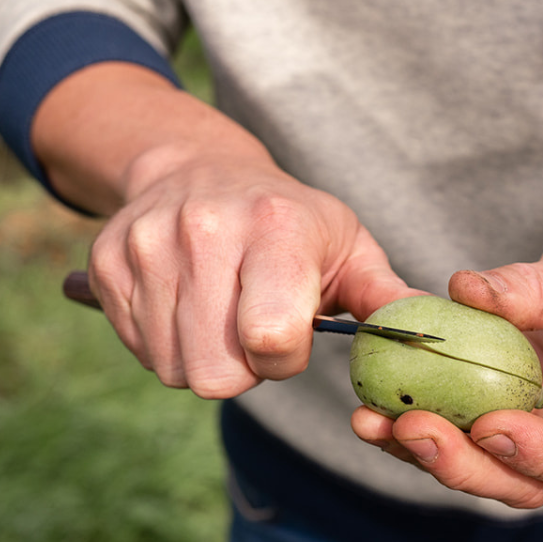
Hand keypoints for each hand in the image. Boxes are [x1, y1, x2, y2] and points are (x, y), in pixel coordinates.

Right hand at [31, 64, 416, 397]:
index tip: (290, 335)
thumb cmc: (289, 221)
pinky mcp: (107, 264)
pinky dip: (166, 343)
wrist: (199, 168)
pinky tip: (186, 306)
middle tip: (252, 330)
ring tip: (221, 314)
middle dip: (243, 369)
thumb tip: (435, 339)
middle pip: (215, 373)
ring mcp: (147, 244)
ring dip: (204, 358)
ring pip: (173, 368)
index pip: (269, 338)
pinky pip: (138, 349)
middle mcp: (204, 230)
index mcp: (275, 226)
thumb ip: (384, 299)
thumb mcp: (348, 246)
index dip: (283, 358)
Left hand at [351, 213, 542, 507]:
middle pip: (529, 487)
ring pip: (486, 470)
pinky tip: (373, 409)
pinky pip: (464, 436)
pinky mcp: (506, 418)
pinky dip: (418, 428)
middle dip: (466, 464)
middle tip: (413, 427)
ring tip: (373, 422)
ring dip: (428, 454)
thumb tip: (463, 290)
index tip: (493, 424)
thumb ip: (536, 288)